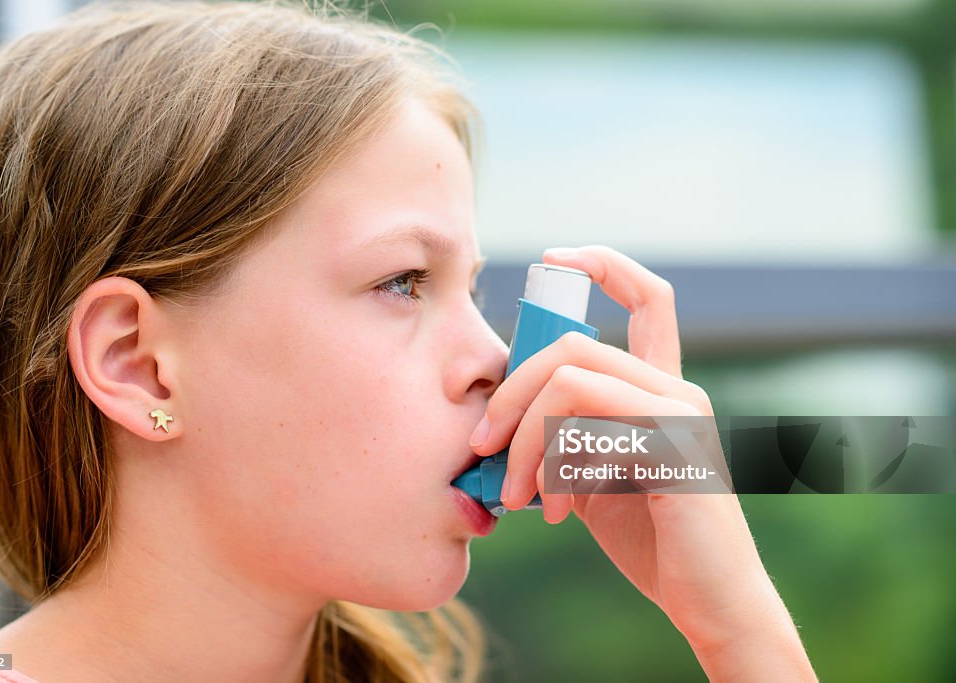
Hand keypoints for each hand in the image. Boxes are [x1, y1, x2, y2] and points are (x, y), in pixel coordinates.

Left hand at [470, 245, 816, 678]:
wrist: (706, 601)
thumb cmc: (648, 539)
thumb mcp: (589, 477)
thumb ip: (558, 439)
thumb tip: (493, 423)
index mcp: (658, 388)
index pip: (649, 297)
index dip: (604, 264)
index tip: (554, 257)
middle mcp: (674, 390)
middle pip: (572, 344)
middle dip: (510, 390)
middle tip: (483, 444)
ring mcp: (679, 413)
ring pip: (569, 378)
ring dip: (522, 438)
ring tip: (514, 493)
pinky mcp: (674, 444)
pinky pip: (585, 422)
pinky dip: (551, 467)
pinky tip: (553, 512)